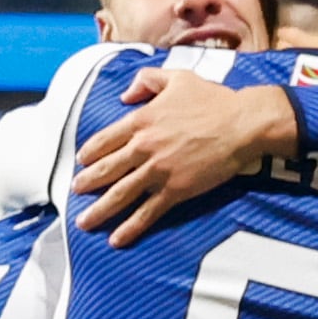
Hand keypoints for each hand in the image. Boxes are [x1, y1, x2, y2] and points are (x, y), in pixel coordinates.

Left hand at [73, 77, 302, 244]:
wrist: (243, 124)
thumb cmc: (214, 100)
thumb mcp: (177, 78)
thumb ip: (147, 80)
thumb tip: (125, 94)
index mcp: (141, 121)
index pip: (104, 140)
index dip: (90, 153)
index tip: (82, 162)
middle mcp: (144, 147)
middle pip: (106, 169)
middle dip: (86, 183)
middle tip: (74, 191)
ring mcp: (158, 170)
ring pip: (120, 194)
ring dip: (99, 210)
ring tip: (83, 222)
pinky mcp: (176, 189)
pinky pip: (147, 212)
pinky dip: (130, 227)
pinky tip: (116, 239)